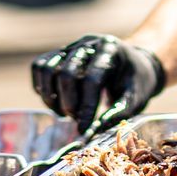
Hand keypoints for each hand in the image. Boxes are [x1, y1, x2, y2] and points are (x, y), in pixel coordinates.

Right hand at [31, 33, 165, 127]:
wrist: (135, 63)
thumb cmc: (136, 82)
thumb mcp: (135, 98)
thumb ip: (117, 113)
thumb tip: (93, 132)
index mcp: (111, 50)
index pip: (92, 79)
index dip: (86, 106)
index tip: (84, 129)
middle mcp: (89, 43)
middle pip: (67, 73)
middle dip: (69, 103)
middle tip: (76, 119)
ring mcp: (72, 46)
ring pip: (48, 69)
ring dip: (51, 96)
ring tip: (64, 112)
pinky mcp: (60, 53)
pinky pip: (40, 66)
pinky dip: (41, 86)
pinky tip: (55, 100)